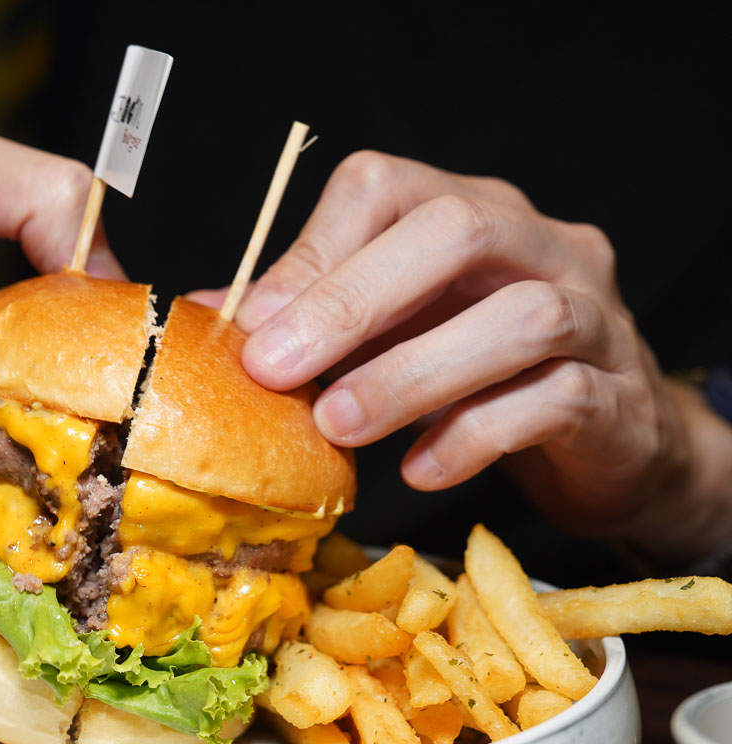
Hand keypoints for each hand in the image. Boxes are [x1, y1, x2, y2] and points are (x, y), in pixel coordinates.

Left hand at [198, 150, 729, 561]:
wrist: (612, 441)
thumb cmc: (485, 376)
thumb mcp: (397, 333)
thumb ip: (317, 317)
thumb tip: (211, 315)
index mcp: (474, 212)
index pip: (387, 188)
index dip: (314, 253)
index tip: (254, 328)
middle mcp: (541, 245)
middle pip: (457, 230)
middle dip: (351, 302)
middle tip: (276, 373)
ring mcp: (594, 315)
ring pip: (520, 318)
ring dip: (410, 375)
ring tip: (338, 426)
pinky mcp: (617, 396)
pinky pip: (553, 401)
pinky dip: (472, 436)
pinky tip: (418, 469)